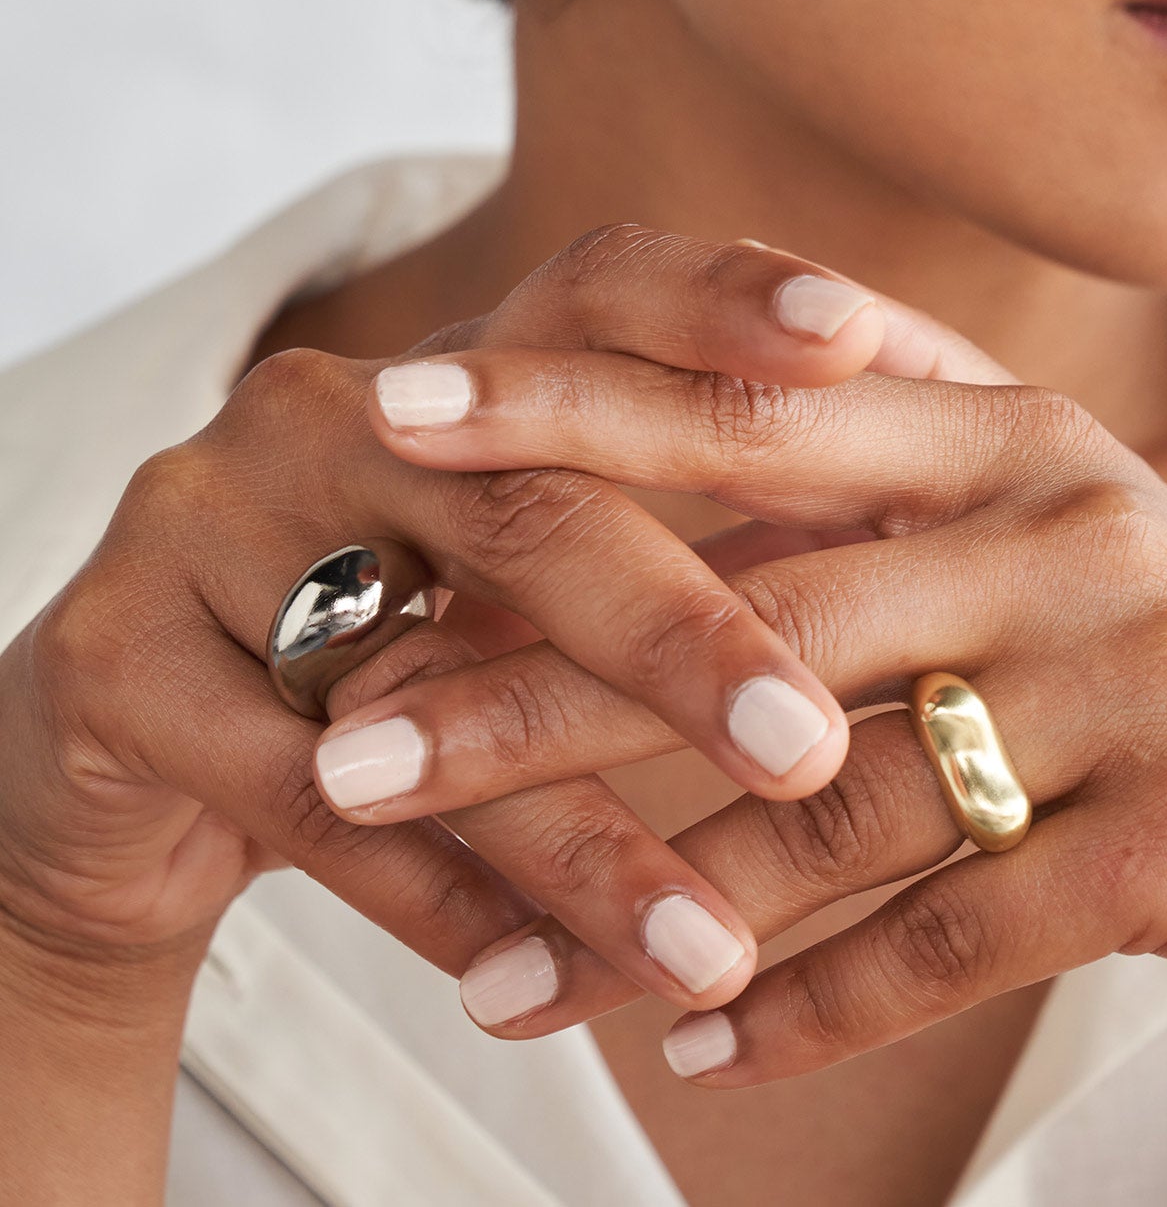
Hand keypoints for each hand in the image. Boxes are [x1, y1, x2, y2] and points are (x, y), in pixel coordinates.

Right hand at [0, 234, 902, 1042]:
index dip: (723, 303)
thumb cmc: (404, 639)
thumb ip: (698, 516)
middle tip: (818, 746)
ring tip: (711, 947)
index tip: (854, 338)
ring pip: (418, 681)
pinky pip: (299, 797)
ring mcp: (200, 518)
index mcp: (455, 361)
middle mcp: (327, 406)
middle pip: (530, 505)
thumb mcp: (539, 566)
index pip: (600, 289)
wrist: (136, 747)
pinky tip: (530, 982)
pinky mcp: (111, 661)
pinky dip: (432, 897)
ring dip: (575, 829)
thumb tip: (950, 498)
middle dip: (685, 637)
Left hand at [321, 229, 1166, 1199]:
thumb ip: (882, 510)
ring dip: (646, 910)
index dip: (575, 393)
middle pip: (755, 600)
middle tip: (353, 738)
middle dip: (537, 675)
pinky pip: (949, 932)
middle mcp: (1076, 521)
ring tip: (491, 994)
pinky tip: (703, 1058)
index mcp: (1023, 434)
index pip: (760, 399)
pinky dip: (814, 1005)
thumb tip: (641, 502)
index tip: (395, 402)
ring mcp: (1142, 671)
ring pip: (831, 796)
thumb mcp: (1055, 559)